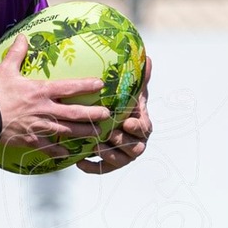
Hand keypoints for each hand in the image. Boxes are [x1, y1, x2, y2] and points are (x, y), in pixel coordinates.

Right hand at [0, 34, 110, 158]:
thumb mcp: (5, 70)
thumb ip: (16, 53)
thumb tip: (22, 36)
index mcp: (40, 91)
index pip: (69, 87)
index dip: (86, 85)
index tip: (100, 84)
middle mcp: (44, 109)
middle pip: (74, 113)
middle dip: (93, 114)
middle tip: (107, 115)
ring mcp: (39, 126)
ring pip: (67, 131)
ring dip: (84, 133)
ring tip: (98, 135)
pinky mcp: (32, 139)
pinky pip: (49, 147)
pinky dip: (60, 151)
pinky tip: (69, 154)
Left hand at [77, 60, 151, 174]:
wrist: (108, 116)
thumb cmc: (121, 100)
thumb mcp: (129, 87)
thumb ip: (138, 76)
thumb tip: (147, 59)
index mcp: (143, 125)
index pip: (144, 129)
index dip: (137, 128)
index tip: (127, 122)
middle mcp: (136, 142)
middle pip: (134, 148)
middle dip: (121, 142)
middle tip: (108, 134)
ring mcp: (123, 154)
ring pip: (119, 160)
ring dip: (108, 155)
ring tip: (94, 146)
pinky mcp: (108, 162)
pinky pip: (102, 169)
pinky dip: (93, 167)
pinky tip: (80, 163)